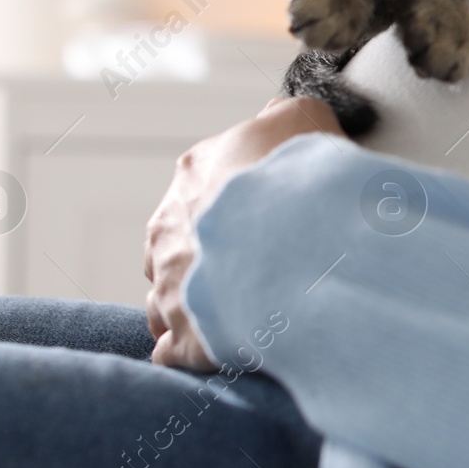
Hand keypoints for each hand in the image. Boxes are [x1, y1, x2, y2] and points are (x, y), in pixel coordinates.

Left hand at [144, 96, 342, 369]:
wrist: (291, 238)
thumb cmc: (296, 177)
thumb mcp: (303, 119)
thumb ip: (287, 116)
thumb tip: (277, 117)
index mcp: (196, 175)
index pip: (201, 187)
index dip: (232, 203)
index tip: (261, 217)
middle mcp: (170, 229)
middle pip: (176, 244)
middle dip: (206, 257)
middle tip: (247, 266)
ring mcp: (172, 285)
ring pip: (166, 298)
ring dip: (192, 304)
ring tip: (231, 312)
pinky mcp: (184, 336)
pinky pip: (175, 350)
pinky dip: (191, 351)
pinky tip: (220, 349)